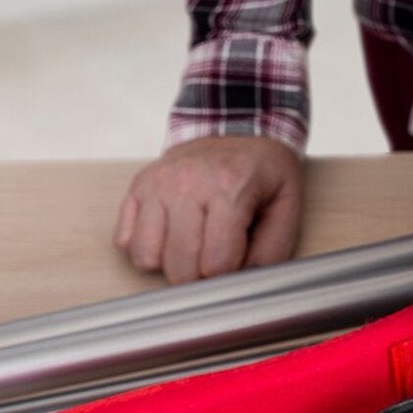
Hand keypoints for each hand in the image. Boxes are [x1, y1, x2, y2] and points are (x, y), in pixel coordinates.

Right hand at [115, 136, 303, 284]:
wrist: (237, 128)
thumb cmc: (264, 172)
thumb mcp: (287, 206)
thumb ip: (272, 250)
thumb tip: (245, 284)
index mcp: (230, 189)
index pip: (216, 263)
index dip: (228, 276)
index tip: (235, 265)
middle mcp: (187, 184)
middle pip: (179, 266)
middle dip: (199, 277)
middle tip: (215, 258)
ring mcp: (157, 184)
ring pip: (146, 257)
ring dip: (169, 263)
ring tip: (192, 245)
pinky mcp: (138, 186)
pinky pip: (125, 242)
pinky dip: (146, 247)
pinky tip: (171, 234)